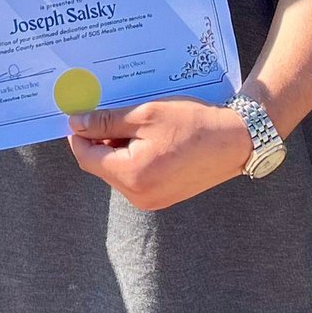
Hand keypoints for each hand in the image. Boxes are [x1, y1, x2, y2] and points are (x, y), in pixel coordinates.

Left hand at [66, 98, 254, 211]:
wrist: (235, 141)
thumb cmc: (192, 124)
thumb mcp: (145, 115)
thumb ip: (107, 122)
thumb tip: (75, 123)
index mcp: (131, 175)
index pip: (86, 158)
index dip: (79, 135)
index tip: (82, 114)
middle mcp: (138, 195)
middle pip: (101, 166)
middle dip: (100, 141)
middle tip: (111, 113)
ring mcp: (151, 200)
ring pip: (118, 172)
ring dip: (118, 149)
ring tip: (136, 123)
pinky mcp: (163, 197)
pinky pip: (136, 178)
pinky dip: (134, 158)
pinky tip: (149, 138)